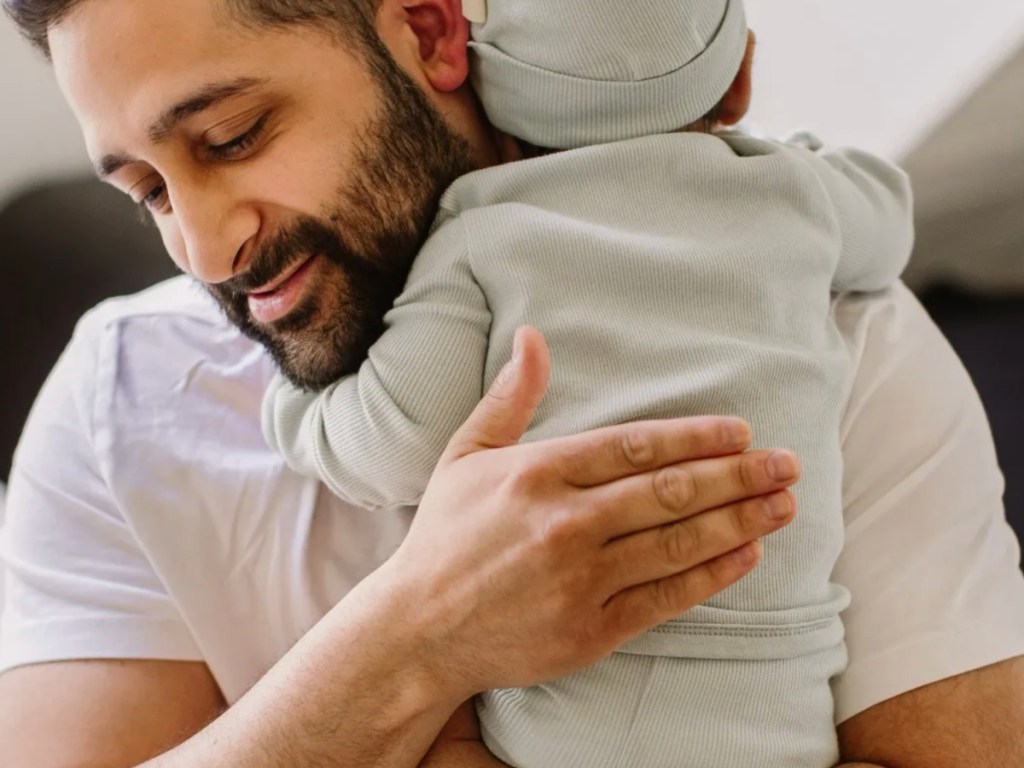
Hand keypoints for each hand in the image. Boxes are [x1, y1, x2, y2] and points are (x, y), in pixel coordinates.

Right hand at [390, 327, 800, 700]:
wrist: (418, 630)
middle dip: (738, 476)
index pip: (634, 447)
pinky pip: (666, 599)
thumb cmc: (443, 537)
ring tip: (784, 505)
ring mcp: (581, 580)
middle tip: (787, 464)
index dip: (695, 437)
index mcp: (537, 473)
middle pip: (670, 493)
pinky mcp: (591, 630)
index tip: (741, 432)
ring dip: (740, 521)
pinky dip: (712, 576)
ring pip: (678, 543)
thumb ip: (509, 398)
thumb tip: (531, 336)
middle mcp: (565, 523)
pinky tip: (747, 556)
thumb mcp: (465, 455)